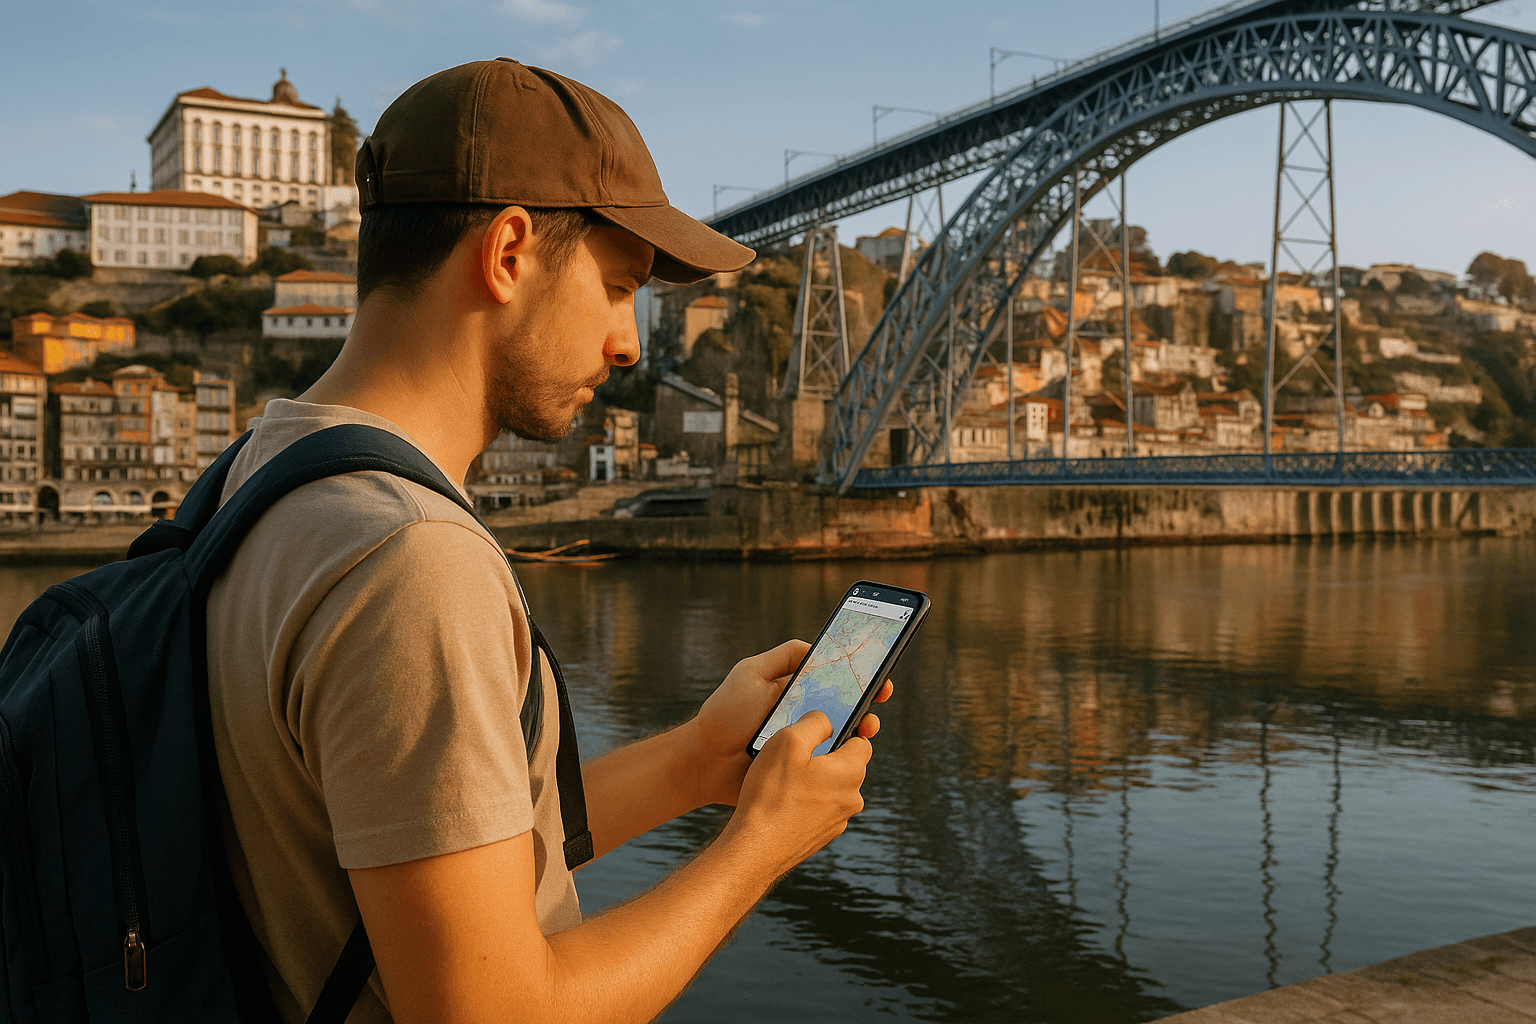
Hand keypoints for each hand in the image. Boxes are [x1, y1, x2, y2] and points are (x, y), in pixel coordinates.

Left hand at [683, 638, 893, 808]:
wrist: (706, 760)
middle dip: (869, 702)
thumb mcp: (751, 673)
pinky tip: (849, 751)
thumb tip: (817, 647)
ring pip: (846, 738)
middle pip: (848, 709)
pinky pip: (830, 766)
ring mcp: (806, 745)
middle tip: (879, 698)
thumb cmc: (725, 714)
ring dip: (862, 730)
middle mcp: (806, 717)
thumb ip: (782, 657)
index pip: (836, 681)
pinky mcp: (803, 771)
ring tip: (865, 727)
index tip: (879, 674)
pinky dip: (844, 759)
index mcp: (797, 692)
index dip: (860, 677)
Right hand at [724, 710, 871, 876]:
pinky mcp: (821, 836)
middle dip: (825, 756)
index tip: (822, 732)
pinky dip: (805, 802)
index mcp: (850, 772)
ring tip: (783, 781)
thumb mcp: (788, 741)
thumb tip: (827, 720)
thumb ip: (814, 722)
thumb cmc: (771, 794)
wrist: (755, 849)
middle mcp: (851, 798)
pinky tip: (781, 802)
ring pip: (831, 788)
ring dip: (814, 780)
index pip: (862, 741)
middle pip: (846, 765)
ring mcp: (838, 821)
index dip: (844, 731)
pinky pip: (819, 809)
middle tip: (794, 756)